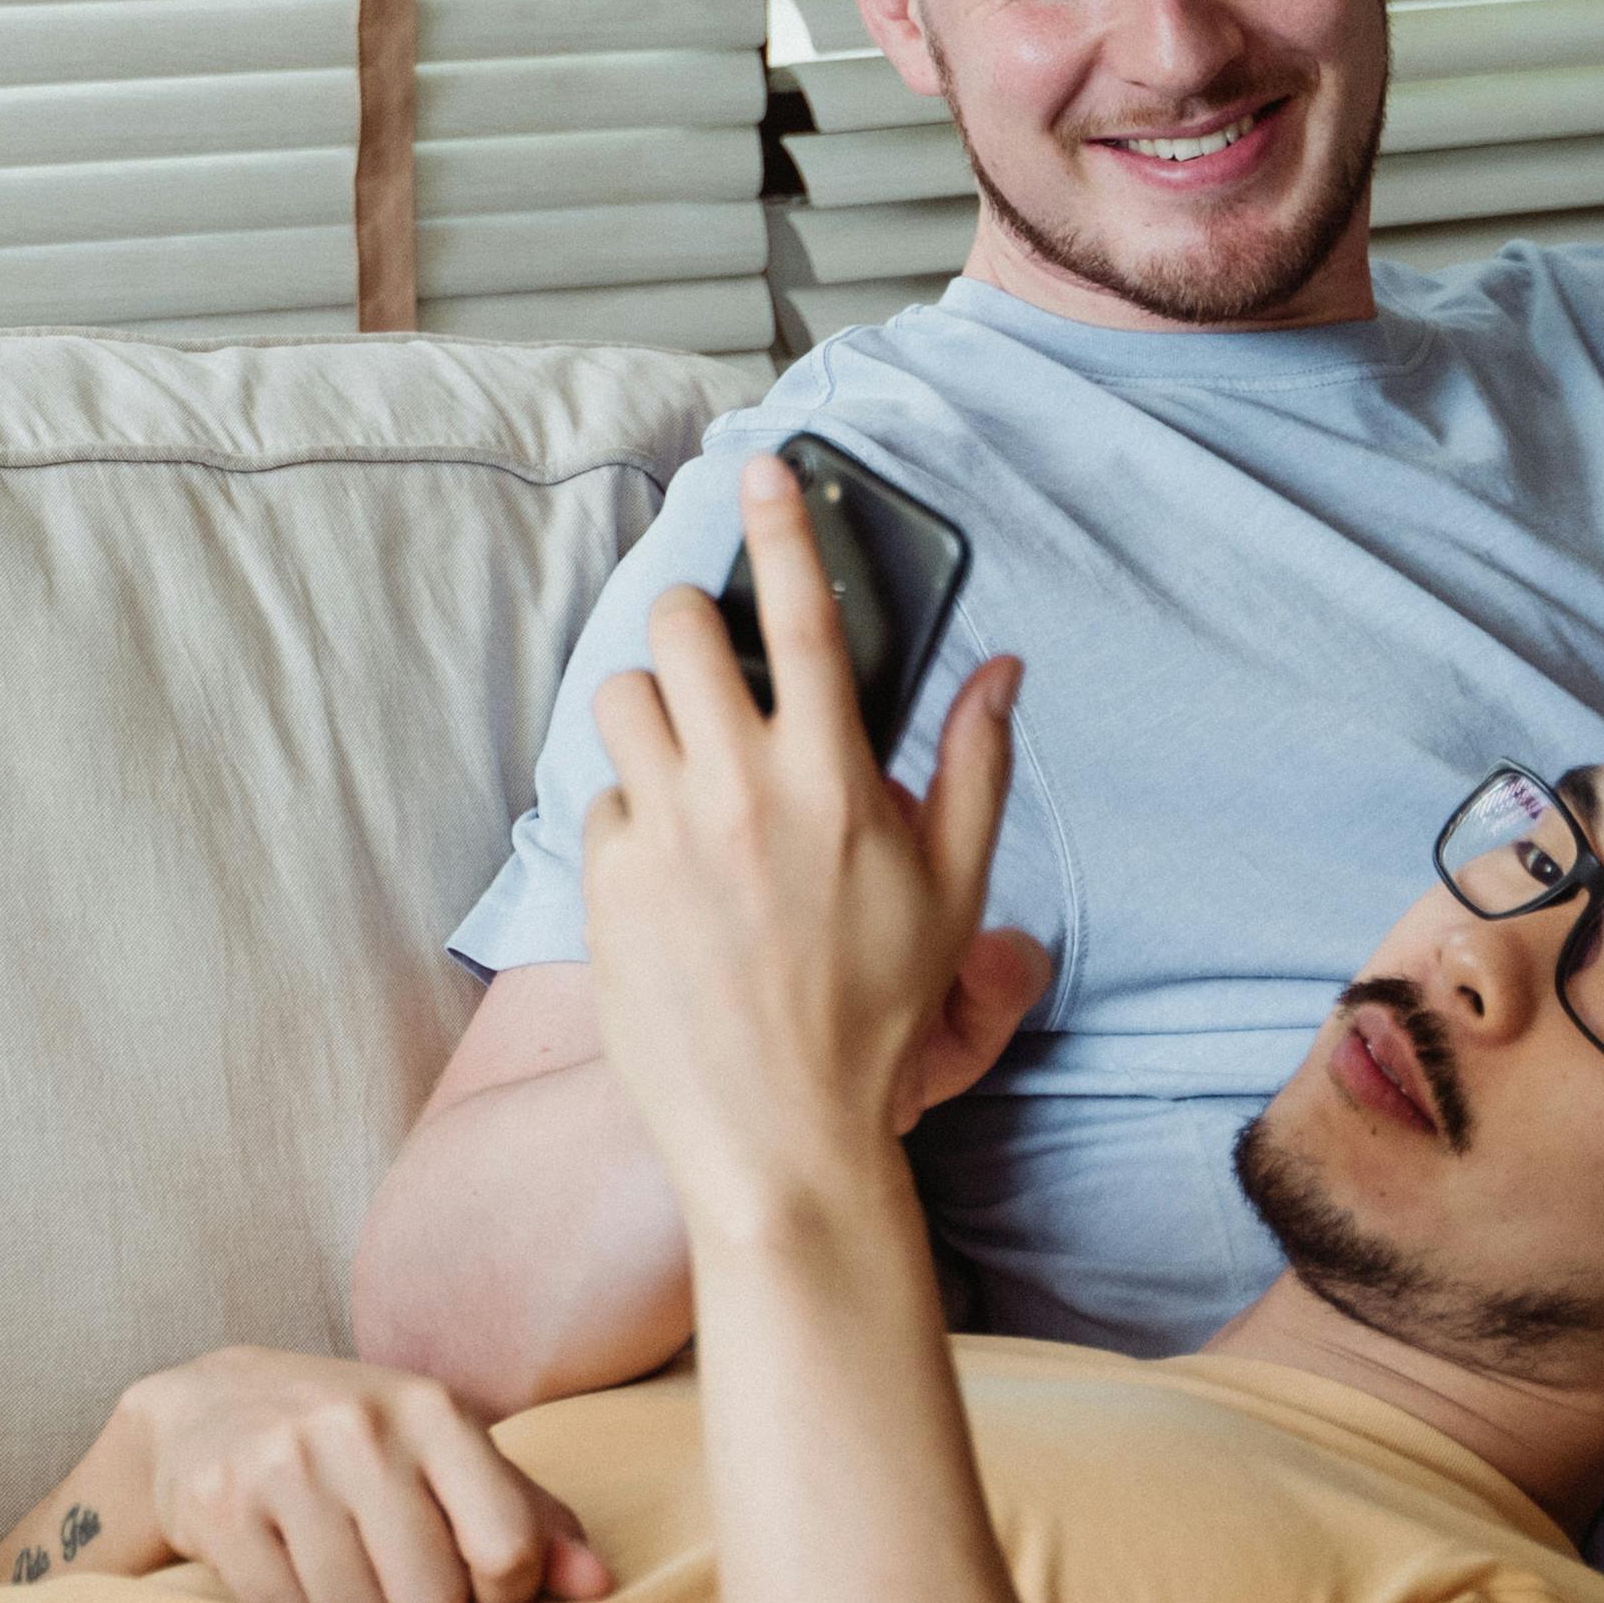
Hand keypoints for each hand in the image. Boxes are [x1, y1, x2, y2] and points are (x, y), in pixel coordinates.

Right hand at [111, 1345, 614, 1602]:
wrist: (207, 1406)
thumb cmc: (359, 1444)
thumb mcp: (446, 1455)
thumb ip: (530, 1518)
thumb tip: (598, 1586)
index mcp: (434, 1411)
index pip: (508, 1548)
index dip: (502, 1594)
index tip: (476, 1583)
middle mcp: (359, 1427)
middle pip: (430, 1602)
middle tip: (392, 1576)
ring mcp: (283, 1462)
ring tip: (337, 1570)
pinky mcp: (219, 1505)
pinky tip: (287, 1569)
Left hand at [579, 449, 1022, 1233]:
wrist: (779, 1131)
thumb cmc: (877, 1013)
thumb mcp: (954, 890)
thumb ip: (975, 765)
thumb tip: (1002, 667)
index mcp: (835, 780)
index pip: (809, 618)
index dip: (782, 528)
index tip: (762, 471)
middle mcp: (742, 790)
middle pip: (680, 631)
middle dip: (691, 625)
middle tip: (712, 660)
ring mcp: (665, 834)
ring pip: (621, 701)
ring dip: (651, 714)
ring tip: (690, 770)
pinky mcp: (605, 881)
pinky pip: (601, 799)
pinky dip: (631, 815)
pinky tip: (671, 870)